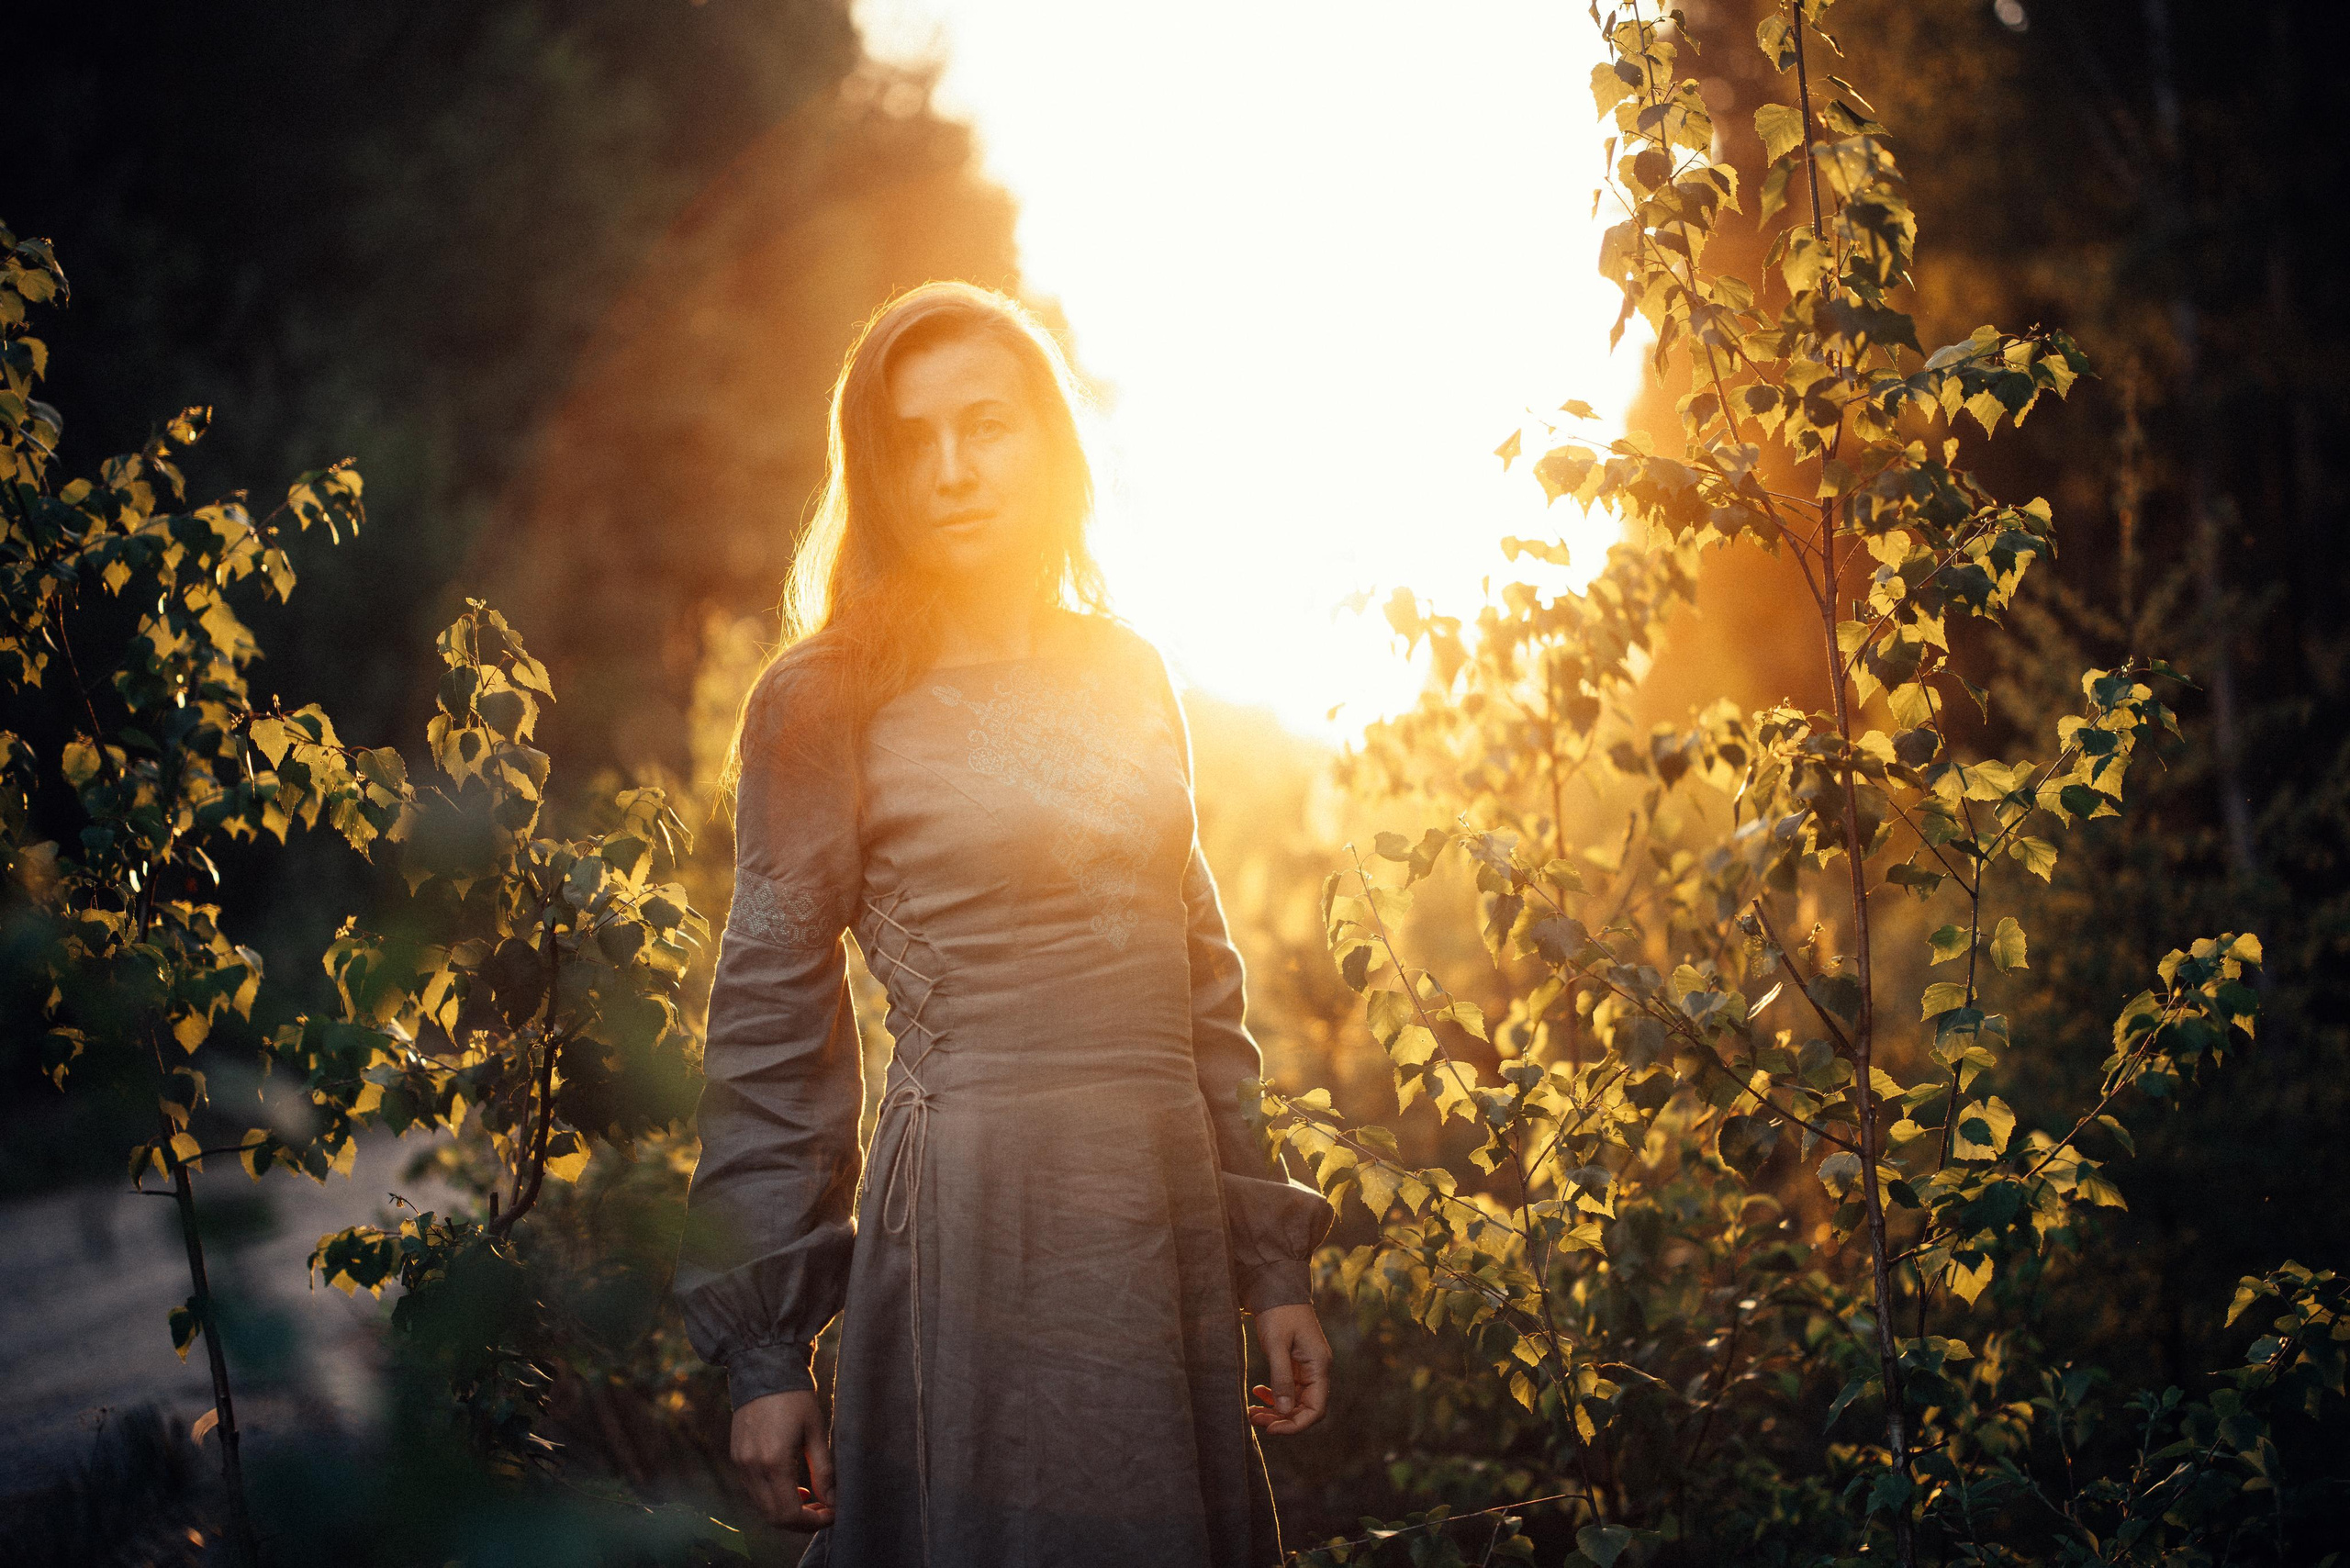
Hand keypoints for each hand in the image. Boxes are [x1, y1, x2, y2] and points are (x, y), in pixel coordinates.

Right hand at [731, 1389, 835, 1529]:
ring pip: (762, 1507)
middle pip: (773, 1517)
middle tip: (825, 1509)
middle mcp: (751, 1467)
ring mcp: (740, 1463)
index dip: (813, 1522)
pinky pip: (753, 1490)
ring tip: (810, 1497)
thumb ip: (824, 1470)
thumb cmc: (795, 1395)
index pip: (789, 1514)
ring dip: (786, 1510)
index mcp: (773, 1461)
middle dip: (801, 1521)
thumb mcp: (816, 1430)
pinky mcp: (737, 1456)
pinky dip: (772, 1497)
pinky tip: (791, 1485)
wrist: (763, 1367)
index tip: (833, 1513)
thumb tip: (834, 1501)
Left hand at [1247, 1301, 1330, 1435]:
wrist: (1276, 1286)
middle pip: (1305, 1408)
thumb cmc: (1278, 1312)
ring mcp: (1307, 1368)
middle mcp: (1317, 1370)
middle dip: (1281, 1419)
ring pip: (1294, 1400)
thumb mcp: (1276, 1344)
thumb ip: (1280, 1377)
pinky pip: (1288, 1389)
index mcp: (1319, 1365)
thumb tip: (1283, 1411)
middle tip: (1254, 1419)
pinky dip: (1274, 1395)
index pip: (1316, 1408)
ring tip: (1252, 1412)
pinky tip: (1257, 1393)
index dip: (1295, 1424)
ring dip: (1275, 1409)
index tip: (1271, 1429)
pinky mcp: (1295, 1364)